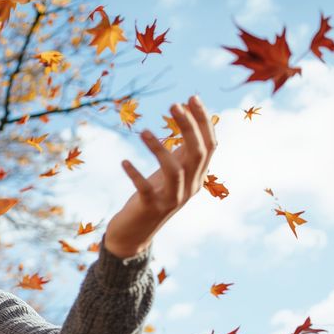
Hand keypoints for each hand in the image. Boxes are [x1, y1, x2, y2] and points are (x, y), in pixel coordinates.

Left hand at [104, 95, 216, 257]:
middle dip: (188, 127)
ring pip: (175, 170)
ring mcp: (172, 200)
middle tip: (174, 105)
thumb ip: (181, 153)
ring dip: (159, 149)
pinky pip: (145, 189)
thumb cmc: (152, 198)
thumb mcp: (169, 174)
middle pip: (197, 153)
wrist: (134, 235)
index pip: (209, 146)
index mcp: (197, 177)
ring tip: (142, 131)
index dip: (203, 121)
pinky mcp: (150, 209)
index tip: (192, 98)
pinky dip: (135, 174)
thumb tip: (188, 121)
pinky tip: (124, 161)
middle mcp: (190, 188)